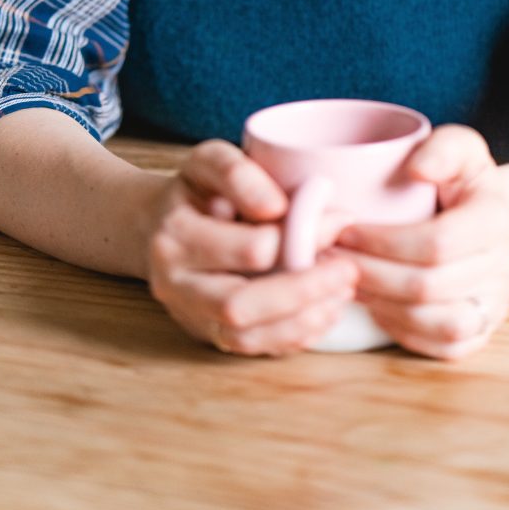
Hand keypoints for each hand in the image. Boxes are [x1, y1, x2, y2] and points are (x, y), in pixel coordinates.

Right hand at [143, 139, 357, 356]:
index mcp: (176, 235)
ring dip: (302, 319)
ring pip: (246, 336)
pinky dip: (293, 335)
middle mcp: (175, 283)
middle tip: (349, 270)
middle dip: (304, 291)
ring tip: (342, 292)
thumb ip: (239, 173)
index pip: (250, 248)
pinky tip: (324, 310)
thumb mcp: (211, 161)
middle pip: (241, 305)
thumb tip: (279, 208)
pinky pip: (252, 348)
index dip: (301, 236)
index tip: (339, 219)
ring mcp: (191, 314)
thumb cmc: (198, 189)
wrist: (160, 224)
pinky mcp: (208, 334)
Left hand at [336, 125, 508, 360]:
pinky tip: (376, 305)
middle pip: (429, 286)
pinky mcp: (482, 330)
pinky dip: (404, 331)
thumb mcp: (460, 148)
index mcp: (496, 219)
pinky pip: (443, 346)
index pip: (438, 242)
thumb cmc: (463, 180)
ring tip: (349, 281)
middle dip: (371, 274)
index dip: (384, 241)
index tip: (346, 229)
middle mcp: (503, 268)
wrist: (495, 218)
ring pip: (438, 324)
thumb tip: (416, 169)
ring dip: (383, 305)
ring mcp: (495, 305)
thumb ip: (442, 149)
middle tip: (332, 258)